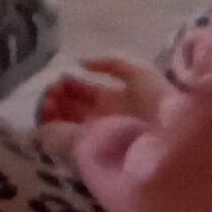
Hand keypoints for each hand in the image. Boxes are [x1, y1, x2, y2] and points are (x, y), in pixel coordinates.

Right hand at [38, 54, 167, 132]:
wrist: (166, 135)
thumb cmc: (155, 101)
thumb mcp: (138, 73)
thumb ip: (111, 64)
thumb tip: (82, 64)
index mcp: (114, 101)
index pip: (86, 92)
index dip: (72, 83)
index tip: (62, 76)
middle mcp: (101, 118)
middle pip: (72, 106)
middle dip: (58, 94)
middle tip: (51, 89)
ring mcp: (92, 133)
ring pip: (62, 119)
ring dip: (51, 107)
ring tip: (48, 98)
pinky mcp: (84, 147)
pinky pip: (59, 135)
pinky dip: (47, 122)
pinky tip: (45, 110)